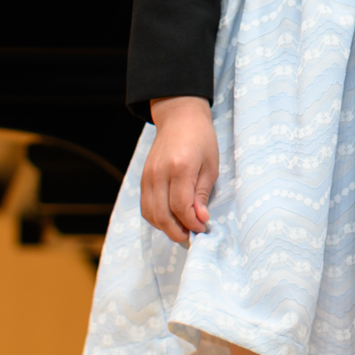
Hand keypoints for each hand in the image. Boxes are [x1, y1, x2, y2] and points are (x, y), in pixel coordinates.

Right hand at [140, 97, 217, 245]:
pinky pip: (145, 206)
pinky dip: (156, 218)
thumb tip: (200, 219)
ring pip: (150, 214)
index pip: (181, 207)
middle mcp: (159, 173)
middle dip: (178, 232)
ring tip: (182, 230)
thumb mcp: (211, 165)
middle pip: (162, 215)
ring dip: (165, 228)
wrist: (179, 117)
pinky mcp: (143, 178)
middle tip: (192, 236)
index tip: (203, 227)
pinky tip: (170, 219)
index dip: (192, 223)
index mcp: (180, 168)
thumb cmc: (201, 139)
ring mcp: (148, 176)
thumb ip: (202, 194)